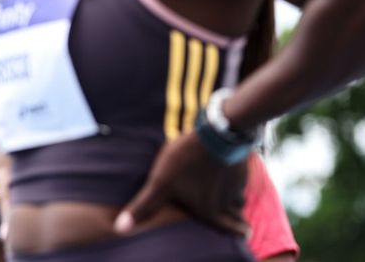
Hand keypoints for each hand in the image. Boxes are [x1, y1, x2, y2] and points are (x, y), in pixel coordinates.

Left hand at [114, 131, 248, 235]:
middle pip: (238, 214)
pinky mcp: (241, 163)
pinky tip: (228, 172)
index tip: (244, 234)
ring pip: (240, 195)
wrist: (216, 131)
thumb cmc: (186, 162)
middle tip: (243, 226)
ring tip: (233, 200)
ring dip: (237, 199)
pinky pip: (241, 175)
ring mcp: (238, 181)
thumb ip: (143, 207)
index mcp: (211, 211)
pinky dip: (236, 177)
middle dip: (238, 220)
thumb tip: (120, 228)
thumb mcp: (160, 184)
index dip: (237, 232)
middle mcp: (229, 200)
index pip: (230, 229)